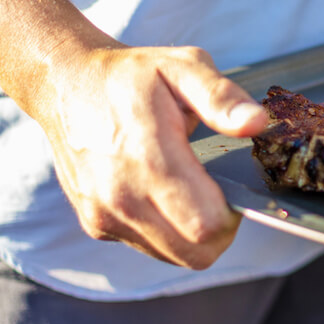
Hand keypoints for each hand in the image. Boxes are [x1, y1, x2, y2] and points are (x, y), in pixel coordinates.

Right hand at [33, 44, 267, 268]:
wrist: (66, 84)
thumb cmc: (130, 75)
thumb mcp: (184, 67)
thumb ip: (222, 98)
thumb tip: (257, 123)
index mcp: (149, 160)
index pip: (207, 226)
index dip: (234, 215)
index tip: (235, 189)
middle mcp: (122, 197)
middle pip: (195, 253)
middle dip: (219, 231)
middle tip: (218, 193)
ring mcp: (104, 215)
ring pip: (173, 256)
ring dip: (191, 234)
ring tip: (189, 188)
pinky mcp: (95, 224)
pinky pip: (147, 246)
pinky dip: (165, 231)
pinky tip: (162, 194)